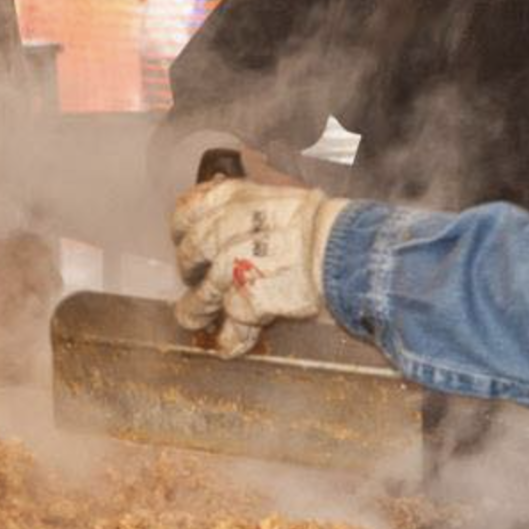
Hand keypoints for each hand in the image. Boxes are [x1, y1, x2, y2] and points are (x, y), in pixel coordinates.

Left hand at [170, 180, 348, 357]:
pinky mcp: (250, 299)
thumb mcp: (278, 194)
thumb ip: (245, 198)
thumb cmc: (320, 222)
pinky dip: (230, 338)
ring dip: (195, 308)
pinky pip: (233, 323)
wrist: (347, 249)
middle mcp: (228, 229)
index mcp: (234, 199)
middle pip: (192, 252)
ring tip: (192, 317)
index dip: (181, 228)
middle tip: (192, 277)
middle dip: (188, 268)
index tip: (182, 237)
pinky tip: (227, 345)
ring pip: (204, 292)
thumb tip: (220, 184)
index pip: (187, 211)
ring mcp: (236, 266)